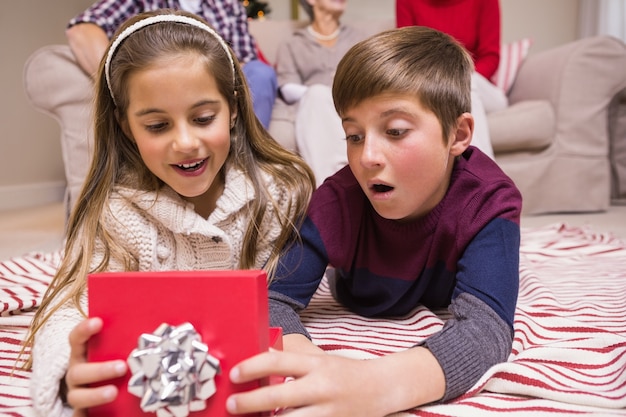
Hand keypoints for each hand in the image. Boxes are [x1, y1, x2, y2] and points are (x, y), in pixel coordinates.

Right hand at [64, 317, 126, 415]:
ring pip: (77, 396)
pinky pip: (81, 416)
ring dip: (95, 394)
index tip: (99, 322)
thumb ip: (135, 340)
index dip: (84, 330)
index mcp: (84, 353)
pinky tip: (106, 416)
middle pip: (78, 371)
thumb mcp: (123, 351)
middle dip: (99, 369)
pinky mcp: (83, 413)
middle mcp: (77, 373)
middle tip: (122, 367)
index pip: (77, 339)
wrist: (111, 398)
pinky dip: (87, 415)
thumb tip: (166, 324)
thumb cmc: (120, 363)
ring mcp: (78, 394)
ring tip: (114, 392)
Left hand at [225, 350, 391, 416]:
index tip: (234, 374)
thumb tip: (255, 363)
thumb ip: (290, 362)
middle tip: (231, 405)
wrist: (381, 388)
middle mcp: (320, 387)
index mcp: (314, 364)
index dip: (252, 367)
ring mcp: (327, 411)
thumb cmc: (342, 373)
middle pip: (277, 397)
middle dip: (249, 402)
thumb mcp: (318, 360)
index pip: (277, 361)